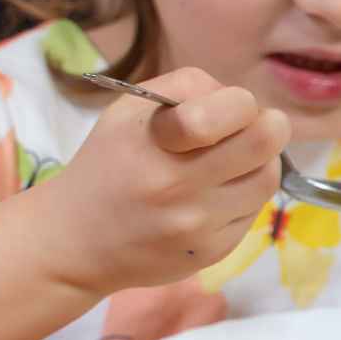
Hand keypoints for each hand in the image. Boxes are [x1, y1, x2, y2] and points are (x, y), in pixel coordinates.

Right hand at [17, 66, 288, 297]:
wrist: (73, 242)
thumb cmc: (105, 166)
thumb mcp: (126, 112)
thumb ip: (185, 88)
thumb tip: (240, 99)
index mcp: (154, 141)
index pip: (235, 110)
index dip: (240, 104)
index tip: (227, 111)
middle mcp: (176, 184)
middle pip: (266, 142)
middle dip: (267, 127)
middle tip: (249, 131)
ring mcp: (197, 223)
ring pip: (267, 179)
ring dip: (256, 165)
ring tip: (226, 166)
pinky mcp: (212, 252)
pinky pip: (252, 214)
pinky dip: (239, 199)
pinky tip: (209, 198)